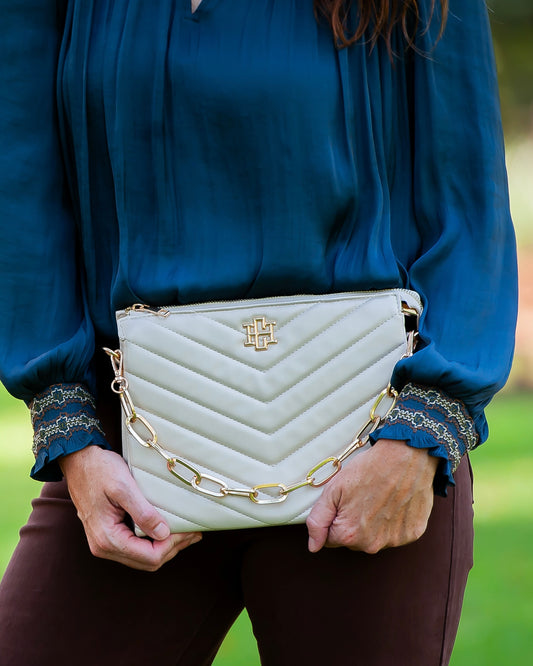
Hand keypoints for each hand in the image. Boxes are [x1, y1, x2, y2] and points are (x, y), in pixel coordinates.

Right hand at [59, 445, 201, 570]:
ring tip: (186, 531)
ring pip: (143, 557)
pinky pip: (136, 546)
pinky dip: (154, 541)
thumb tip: (163, 534)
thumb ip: (143, 512)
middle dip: (172, 548)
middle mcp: (104, 547)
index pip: (149, 556)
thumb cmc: (99, 469)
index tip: (188, 529)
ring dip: (165, 546)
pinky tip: (168, 529)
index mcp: (107, 539)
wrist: (78, 460)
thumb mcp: (123, 487)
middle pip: (147, 561)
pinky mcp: (109, 535)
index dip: (172, 545)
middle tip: (193, 532)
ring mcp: (105, 543)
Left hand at [306, 439, 438, 553]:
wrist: (406, 456)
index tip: (345, 501)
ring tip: (380, 497)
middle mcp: (372, 545)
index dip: (335, 518)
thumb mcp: (333, 489)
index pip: (331, 539)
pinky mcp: (412, 534)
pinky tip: (394, 502)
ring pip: (374, 538)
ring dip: (374, 523)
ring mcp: (394, 541)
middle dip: (353, 522)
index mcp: (349, 535)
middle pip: (353, 540)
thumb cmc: (369, 469)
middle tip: (362, 496)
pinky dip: (393, 521)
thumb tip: (313, 547)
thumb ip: (318, 520)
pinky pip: (395, 534)